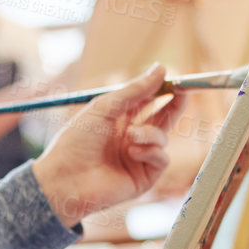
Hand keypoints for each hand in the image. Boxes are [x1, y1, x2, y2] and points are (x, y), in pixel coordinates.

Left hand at [30, 64, 185, 227]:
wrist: (65, 180)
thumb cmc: (76, 141)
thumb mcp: (105, 107)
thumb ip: (135, 90)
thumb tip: (161, 68)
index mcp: (118, 119)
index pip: (147, 101)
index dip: (161, 90)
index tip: (175, 79)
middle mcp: (130, 137)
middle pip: (162, 118)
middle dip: (174, 105)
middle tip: (183, 92)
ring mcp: (138, 158)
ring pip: (162, 138)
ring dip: (150, 134)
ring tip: (131, 137)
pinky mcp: (143, 177)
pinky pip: (162, 159)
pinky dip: (151, 152)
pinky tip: (132, 153)